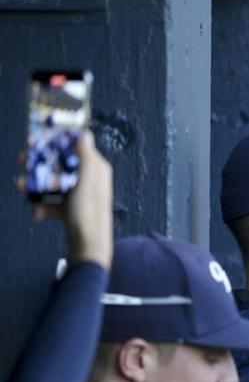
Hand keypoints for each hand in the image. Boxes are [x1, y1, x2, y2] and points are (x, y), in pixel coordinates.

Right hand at [31, 131, 113, 268]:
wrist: (87, 247)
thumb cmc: (89, 214)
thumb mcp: (87, 181)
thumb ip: (86, 157)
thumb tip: (86, 135)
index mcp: (96, 169)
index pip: (75, 147)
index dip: (55, 142)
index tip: (36, 140)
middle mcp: (88, 180)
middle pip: (59, 164)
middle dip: (39, 163)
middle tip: (21, 160)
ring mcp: (78, 195)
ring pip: (51, 183)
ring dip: (34, 185)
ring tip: (20, 186)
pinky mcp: (70, 210)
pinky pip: (51, 202)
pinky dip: (43, 206)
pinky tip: (39, 213)